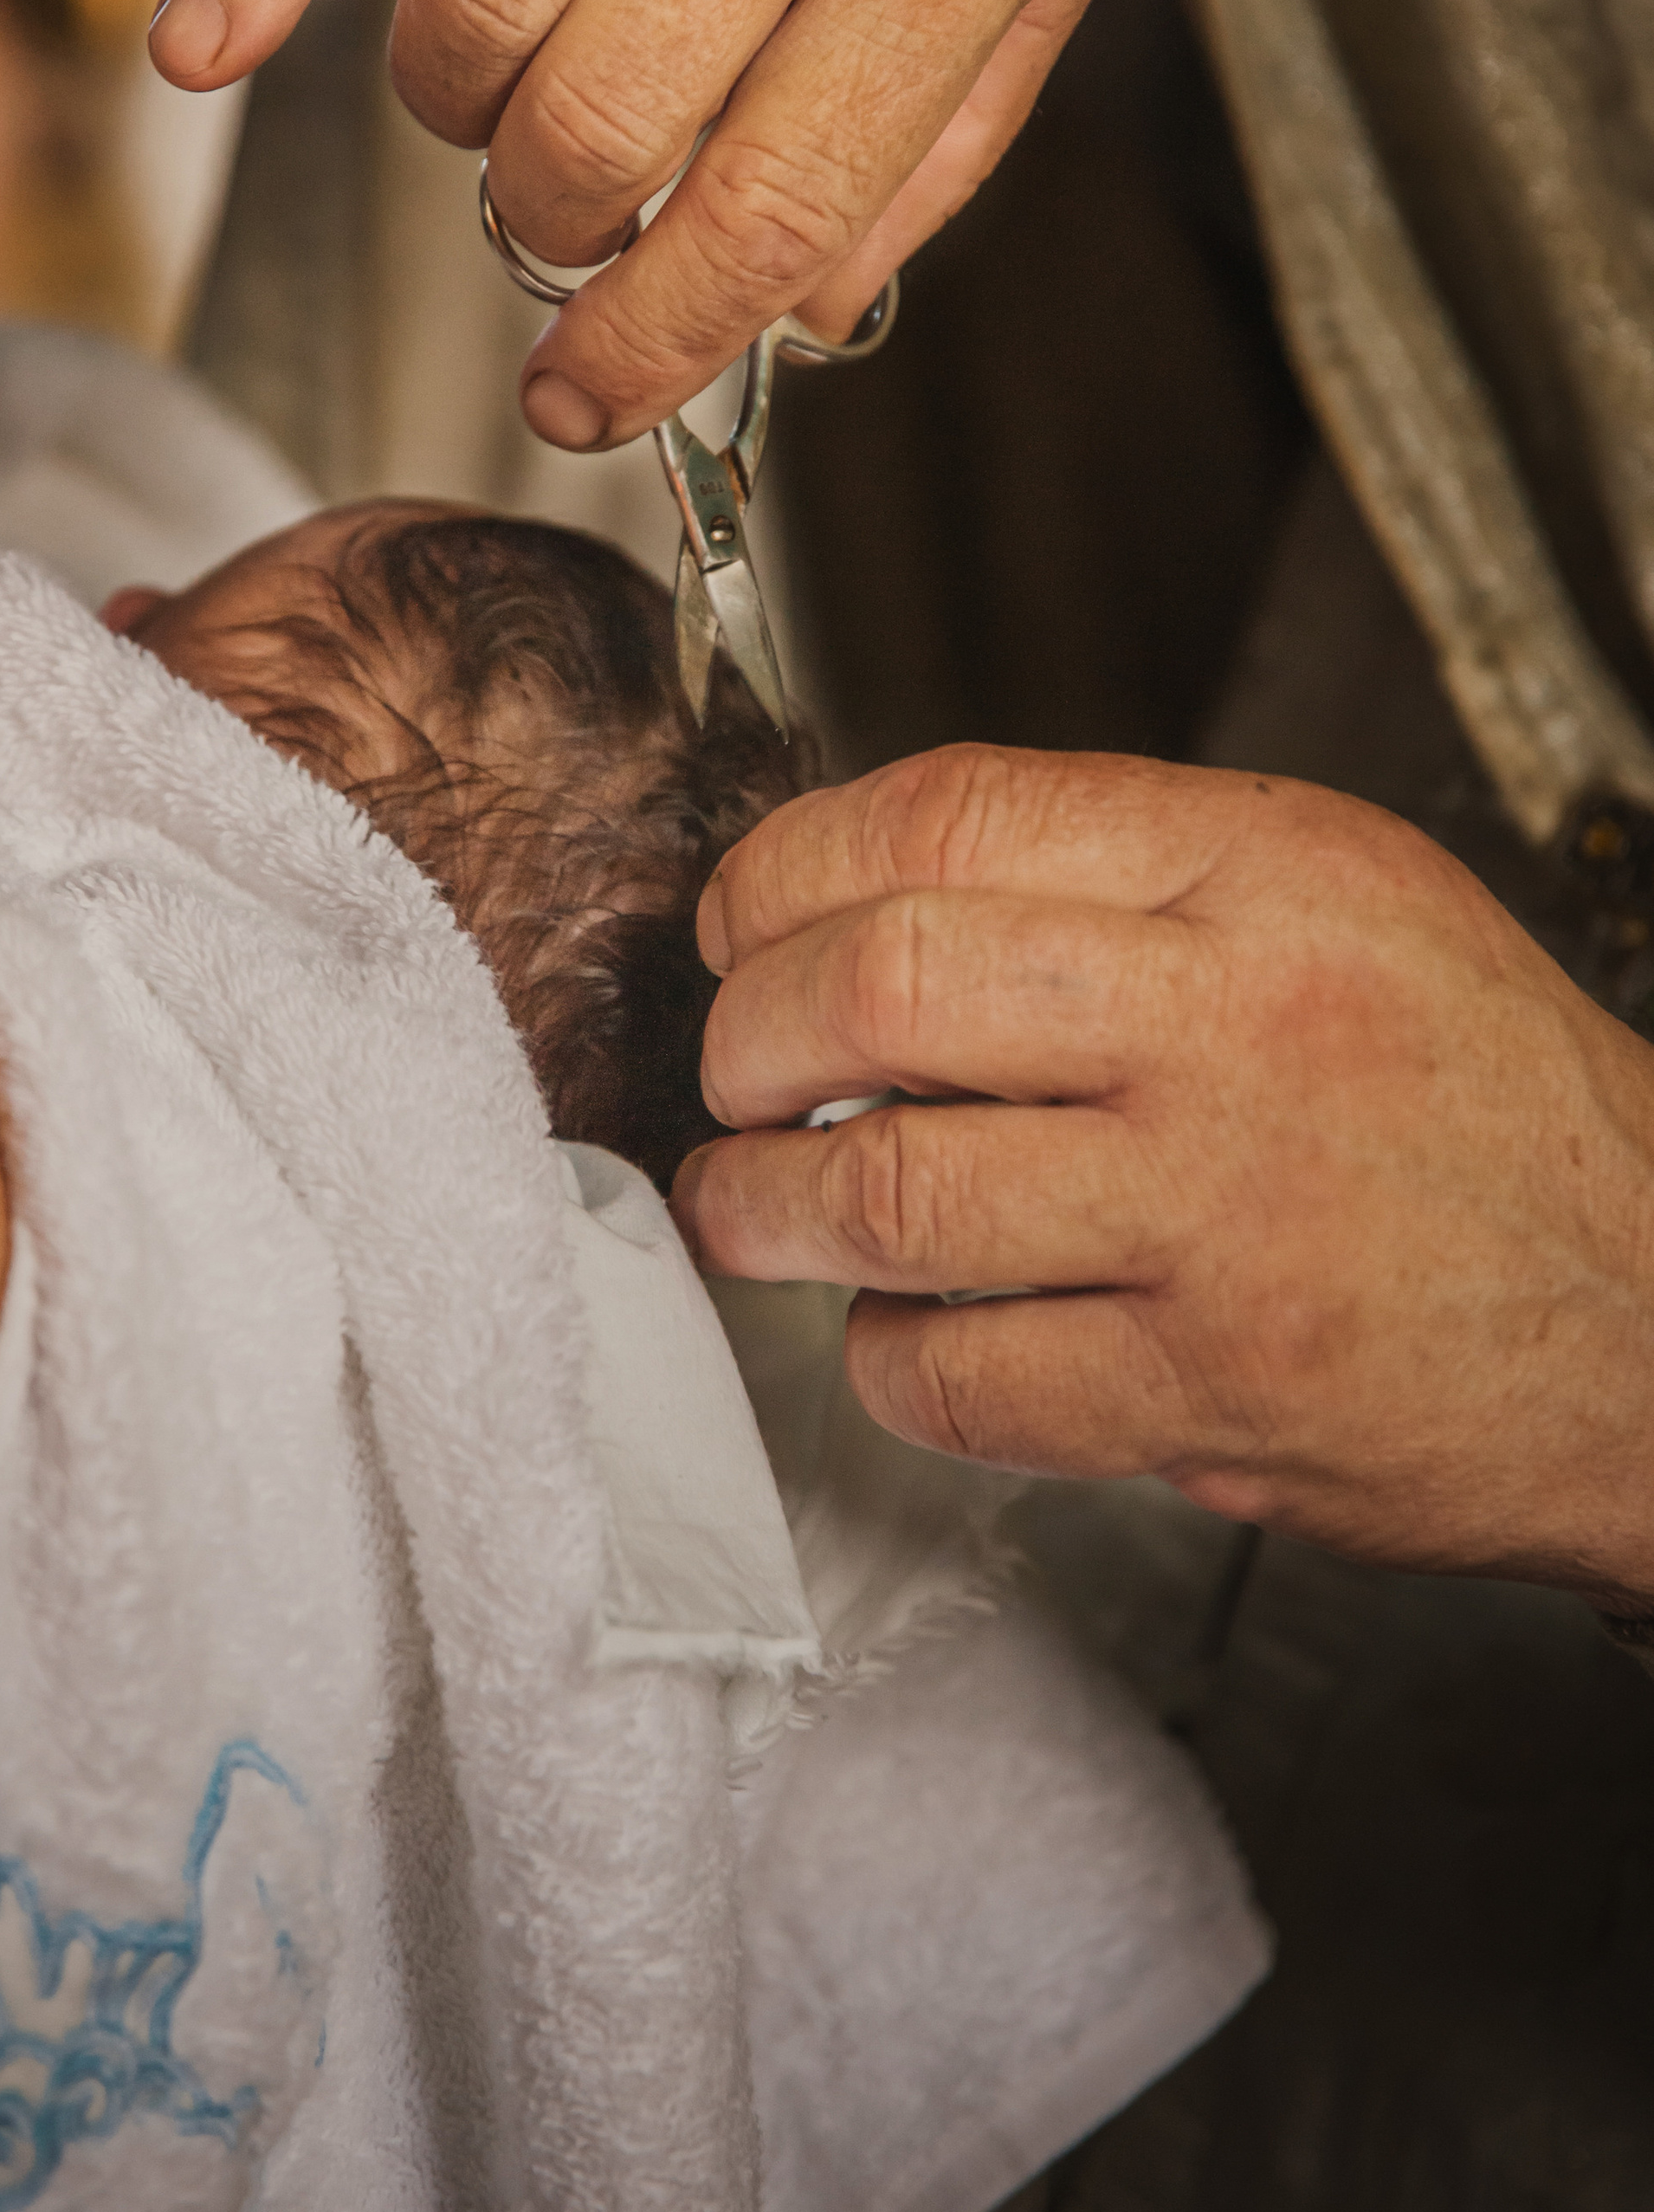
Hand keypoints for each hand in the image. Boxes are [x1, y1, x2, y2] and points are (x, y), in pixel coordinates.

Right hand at [151, 0, 1202, 446]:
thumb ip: (948, 129)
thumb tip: (804, 313)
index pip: (766, 204)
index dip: (652, 346)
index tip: (580, 403)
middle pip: (594, 120)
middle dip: (555, 225)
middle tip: (574, 210)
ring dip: (459, 110)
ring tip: (509, 99)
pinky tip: (200, 45)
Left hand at [672, 744, 1653, 1609]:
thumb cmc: (1481, 1104)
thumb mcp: (1339, 899)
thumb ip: (1122, 873)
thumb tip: (867, 890)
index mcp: (1265, 875)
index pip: (950, 816)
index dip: (790, 866)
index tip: (743, 917)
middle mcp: (1237, 1031)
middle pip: (883, 986)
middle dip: (747, 1030)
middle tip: (730, 1067)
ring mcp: (1220, 1222)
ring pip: (888, 1192)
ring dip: (763, 1204)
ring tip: (747, 1203)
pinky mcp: (1210, 1395)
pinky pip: (959, 1377)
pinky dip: (883, 1357)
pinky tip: (900, 1327)